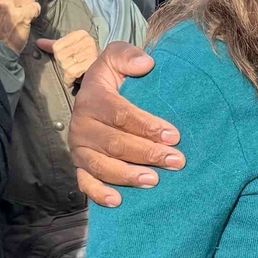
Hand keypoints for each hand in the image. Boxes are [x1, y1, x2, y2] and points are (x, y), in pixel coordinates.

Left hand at [38, 27, 98, 88]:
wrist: (104, 70)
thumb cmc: (82, 59)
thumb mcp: (68, 48)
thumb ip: (52, 45)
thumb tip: (38, 42)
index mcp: (81, 34)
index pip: (57, 46)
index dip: (59, 56)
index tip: (68, 58)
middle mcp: (87, 41)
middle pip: (61, 56)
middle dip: (63, 64)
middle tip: (73, 66)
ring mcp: (90, 52)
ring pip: (65, 65)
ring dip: (67, 72)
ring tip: (75, 71)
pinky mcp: (91, 65)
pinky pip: (71, 73)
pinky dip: (69, 79)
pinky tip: (73, 78)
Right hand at [69, 40, 182, 206]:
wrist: (93, 97)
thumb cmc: (113, 79)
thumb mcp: (116, 58)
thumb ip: (127, 56)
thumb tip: (145, 63)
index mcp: (92, 99)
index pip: (120, 114)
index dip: (147, 126)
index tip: (174, 135)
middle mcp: (82, 126)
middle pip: (115, 143)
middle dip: (147, 153)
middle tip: (177, 161)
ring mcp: (80, 149)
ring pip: (102, 166)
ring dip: (128, 175)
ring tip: (154, 181)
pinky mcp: (80, 166)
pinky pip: (85, 183)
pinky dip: (99, 194)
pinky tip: (117, 201)